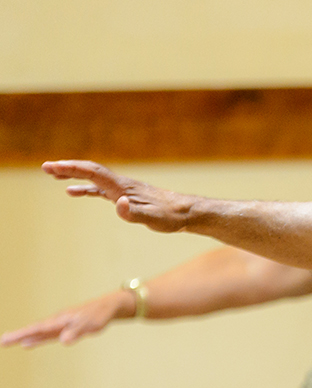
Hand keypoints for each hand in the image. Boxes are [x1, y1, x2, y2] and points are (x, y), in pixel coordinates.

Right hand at [0, 291, 132, 347]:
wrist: (109, 306)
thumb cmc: (100, 315)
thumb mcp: (91, 324)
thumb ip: (77, 332)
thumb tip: (63, 341)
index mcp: (61, 320)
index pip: (38, 328)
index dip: (22, 334)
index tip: (6, 338)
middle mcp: (57, 322)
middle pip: (34, 330)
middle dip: (17, 336)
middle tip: (1, 342)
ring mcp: (60, 325)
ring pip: (38, 333)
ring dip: (24, 338)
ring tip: (8, 342)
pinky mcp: (65, 329)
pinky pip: (47, 335)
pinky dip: (37, 339)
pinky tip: (28, 344)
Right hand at [43, 160, 194, 232]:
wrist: (186, 212)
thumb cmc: (170, 217)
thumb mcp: (152, 218)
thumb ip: (134, 213)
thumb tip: (118, 204)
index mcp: (123, 187)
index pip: (93, 173)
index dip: (72, 169)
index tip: (52, 167)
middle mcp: (121, 185)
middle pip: (90, 171)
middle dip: (68, 168)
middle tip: (45, 167)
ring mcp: (123, 190)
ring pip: (93, 178)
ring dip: (73, 175)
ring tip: (53, 175)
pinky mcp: (126, 197)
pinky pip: (100, 189)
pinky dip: (85, 188)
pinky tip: (73, 191)